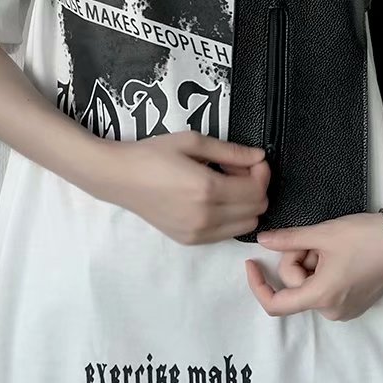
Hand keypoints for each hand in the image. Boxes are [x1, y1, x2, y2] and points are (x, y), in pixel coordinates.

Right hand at [97, 130, 270, 245]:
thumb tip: (259, 157)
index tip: (252, 160)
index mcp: (207, 189)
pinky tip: (215, 199)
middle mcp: (205, 216)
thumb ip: (230, 151)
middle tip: (237, 169)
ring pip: (246, 225)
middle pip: (257, 210)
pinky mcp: (190, 241)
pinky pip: (227, 233)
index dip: (262, 173)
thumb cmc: (153, 154)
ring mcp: (197, 233)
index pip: (257, 190)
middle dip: (256, 187)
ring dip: (246, 205)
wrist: (119, 178)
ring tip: (226, 184)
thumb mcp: (192, 142)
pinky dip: (232, 217)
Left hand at [244, 210, 382, 319]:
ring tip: (332, 246)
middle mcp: (331, 311)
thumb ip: (288, 239)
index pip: (276, 304)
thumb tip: (261, 241)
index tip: (252, 263)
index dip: (258, 285)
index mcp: (321, 296)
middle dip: (298, 259)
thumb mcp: (321, 233)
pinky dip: (324, 270)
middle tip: (315, 239)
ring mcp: (345, 310)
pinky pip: (325, 288)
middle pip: (295, 285)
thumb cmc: (364, 236)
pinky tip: (340, 254)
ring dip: (312, 263)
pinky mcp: (354, 304)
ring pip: (310, 285)